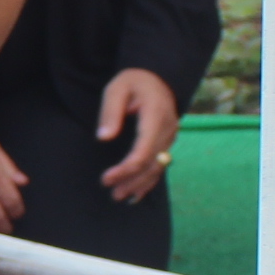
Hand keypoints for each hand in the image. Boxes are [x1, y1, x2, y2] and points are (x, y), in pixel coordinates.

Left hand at [95, 67, 179, 202]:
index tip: (107, 178)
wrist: (156, 78)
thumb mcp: (116, 89)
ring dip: (140, 184)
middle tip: (111, 191)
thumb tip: (104, 138)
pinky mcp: (167, 142)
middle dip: (131, 179)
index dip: (126, 168)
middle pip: (151, 162)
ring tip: (119, 196)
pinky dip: (149, 181)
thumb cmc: (133, 82)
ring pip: (158, 167)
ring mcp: (170, 136)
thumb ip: (110, 112)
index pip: (144, 149)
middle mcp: (167, 128)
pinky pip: (161, 165)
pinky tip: (136, 194)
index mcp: (155, 114)